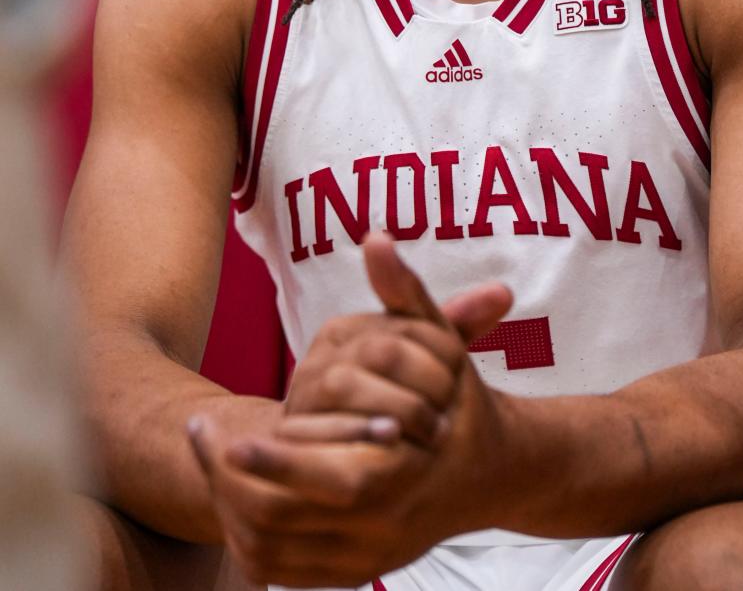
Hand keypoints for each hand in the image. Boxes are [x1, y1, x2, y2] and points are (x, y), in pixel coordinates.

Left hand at [188, 236, 513, 586]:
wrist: (493, 473)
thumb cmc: (461, 401)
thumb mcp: (439, 345)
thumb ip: (405, 293)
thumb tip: (375, 237)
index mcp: (402, 475)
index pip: (322, 480)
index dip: (270, 459)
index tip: (223, 430)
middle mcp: (383, 527)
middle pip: (285, 521)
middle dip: (230, 482)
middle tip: (198, 435)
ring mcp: (367, 556)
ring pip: (276, 551)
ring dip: (230, 509)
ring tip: (206, 458)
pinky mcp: (355, 573)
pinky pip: (285, 572)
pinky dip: (251, 542)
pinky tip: (231, 497)